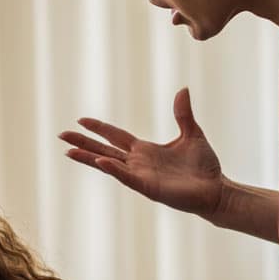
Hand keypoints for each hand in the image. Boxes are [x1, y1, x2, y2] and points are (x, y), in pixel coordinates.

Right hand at [60, 87, 224, 217]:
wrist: (216, 190)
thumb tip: (182, 89)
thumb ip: (182, 114)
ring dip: (88, 157)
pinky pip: (126, 176)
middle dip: (83, 142)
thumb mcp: (192, 133)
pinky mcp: (148, 187)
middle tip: (61, 135)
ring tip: (68, 151)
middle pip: (104, 149)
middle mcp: (138, 162)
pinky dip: (113, 169)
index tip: (81, 120)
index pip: (115, 136)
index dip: (99, 128)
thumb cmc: (204, 166)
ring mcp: (140, 175)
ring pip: (108, 164)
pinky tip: (99, 161)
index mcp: (145, 150)